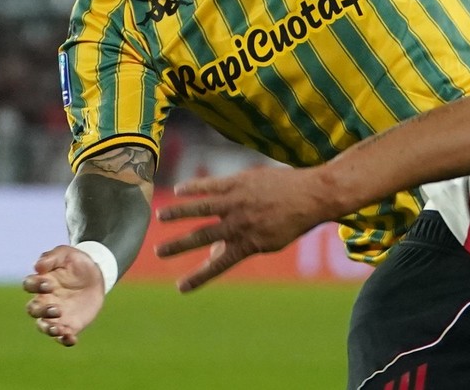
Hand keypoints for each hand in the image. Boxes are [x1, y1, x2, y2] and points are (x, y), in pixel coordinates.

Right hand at [23, 246, 106, 346]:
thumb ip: (52, 257)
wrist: (96, 274)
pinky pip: (63, 336)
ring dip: (49, 329)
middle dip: (42, 311)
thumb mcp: (66, 253)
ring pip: (44, 326)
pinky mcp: (70, 324)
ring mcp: (56, 314)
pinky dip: (65, 340)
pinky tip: (72, 339)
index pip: (29, 285)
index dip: (35, 286)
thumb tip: (38, 266)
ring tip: (58, 329)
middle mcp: (45, 300)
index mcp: (42, 282)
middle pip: (33, 310)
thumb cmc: (77, 262)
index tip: (49, 284)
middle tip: (56, 309)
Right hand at [155, 165, 333, 291]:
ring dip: (178, 213)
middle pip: (202, 237)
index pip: (218, 265)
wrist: (313, 195)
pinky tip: (178, 190)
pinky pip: (210, 185)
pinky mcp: (239, 182)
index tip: (180, 288)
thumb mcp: (269, 242)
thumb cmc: (292, 221)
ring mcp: (237, 201)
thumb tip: (215, 253)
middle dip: (178, 245)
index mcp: (247, 243)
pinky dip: (193, 187)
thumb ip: (241, 247)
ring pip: (200, 208)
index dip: (198, 277)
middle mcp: (239, 224)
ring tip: (160, 217)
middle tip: (157, 251)